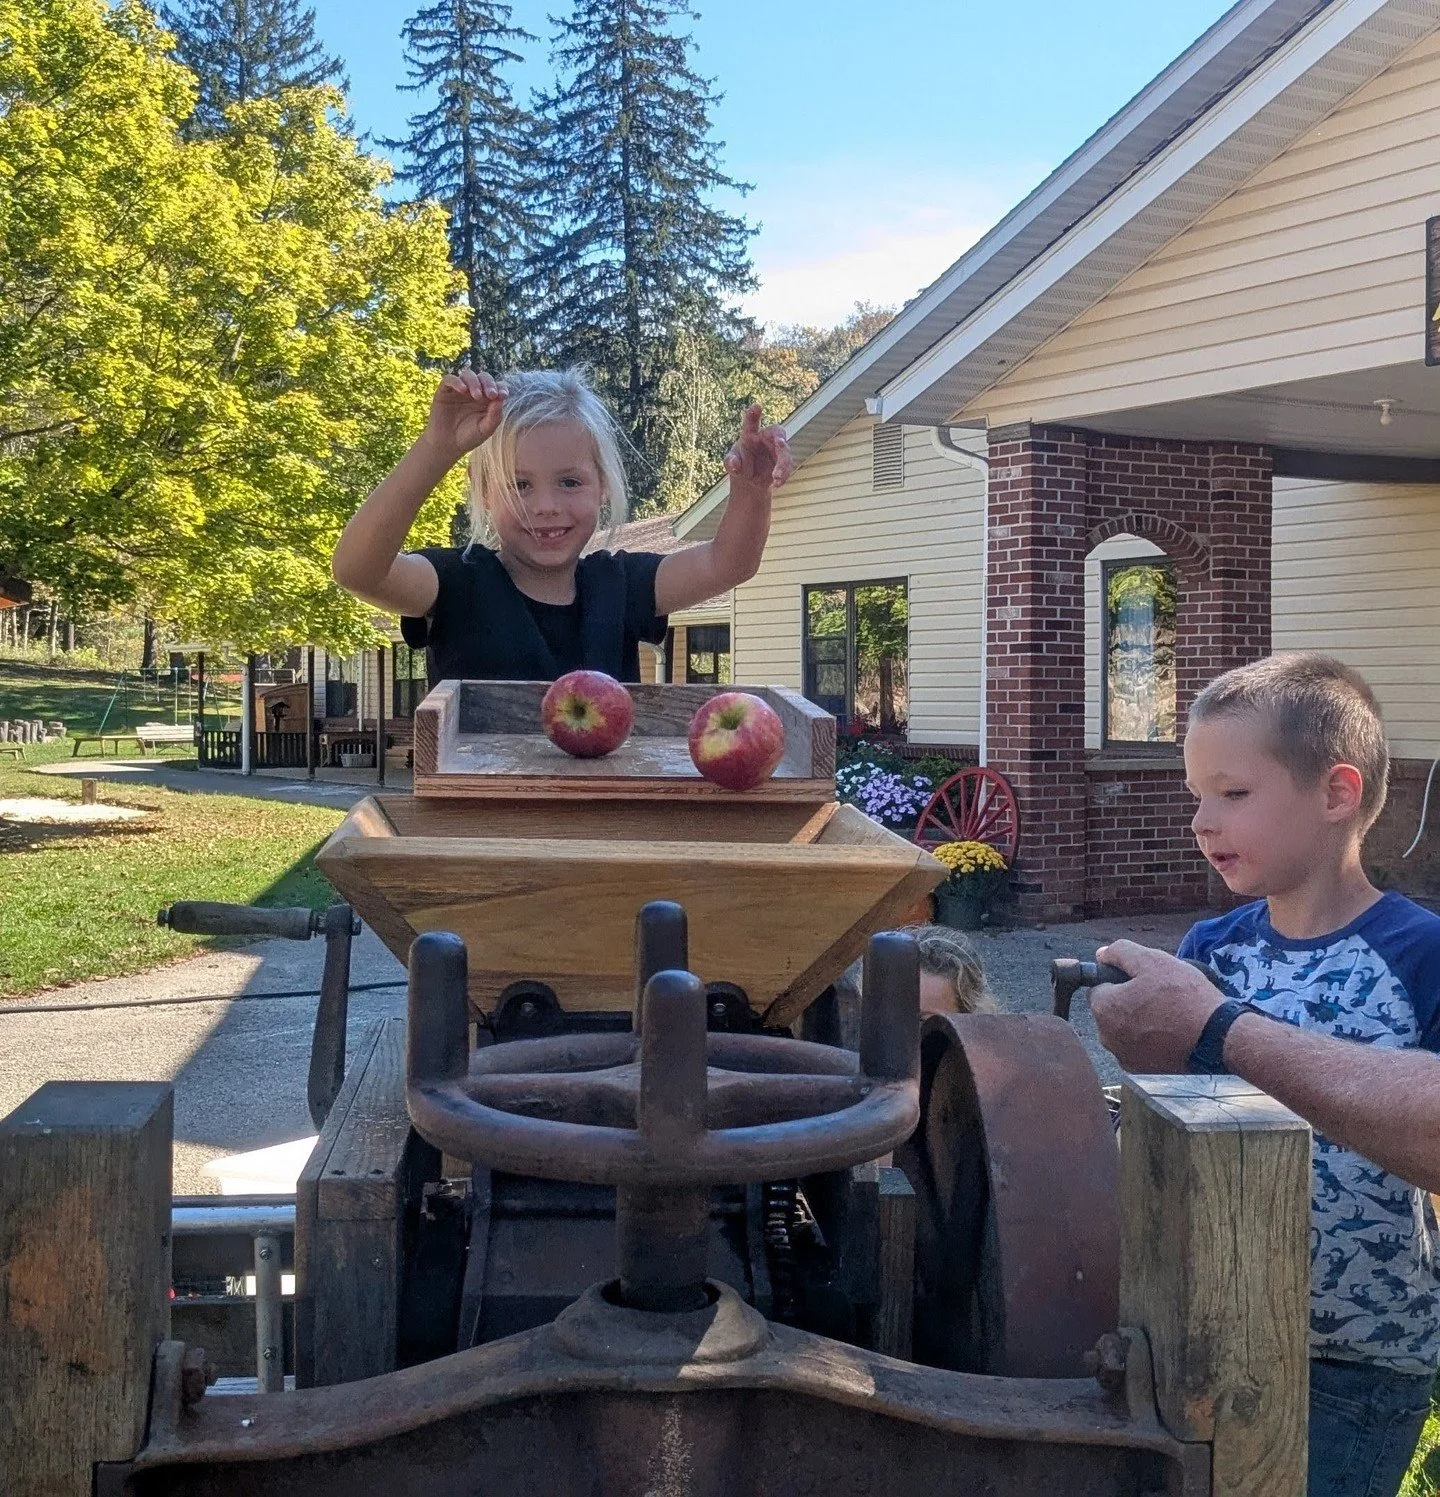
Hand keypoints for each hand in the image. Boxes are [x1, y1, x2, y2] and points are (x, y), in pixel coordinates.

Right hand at [424, 369, 506, 462]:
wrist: (447, 445)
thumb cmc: (469, 437)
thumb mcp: (485, 429)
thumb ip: (494, 415)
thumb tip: (501, 398)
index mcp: (487, 399)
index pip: (497, 386)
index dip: (501, 387)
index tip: (503, 395)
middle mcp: (474, 391)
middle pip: (483, 377)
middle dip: (489, 383)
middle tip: (491, 395)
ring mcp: (459, 390)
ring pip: (468, 375)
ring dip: (474, 382)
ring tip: (476, 396)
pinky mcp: (444, 391)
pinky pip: (449, 379)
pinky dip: (456, 381)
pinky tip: (462, 390)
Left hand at [724, 404, 791, 501]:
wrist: (750, 479)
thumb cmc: (738, 464)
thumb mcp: (730, 463)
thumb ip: (730, 462)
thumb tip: (734, 465)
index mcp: (750, 434)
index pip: (752, 423)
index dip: (753, 415)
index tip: (756, 406)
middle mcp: (766, 437)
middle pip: (778, 434)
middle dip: (780, 439)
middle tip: (781, 445)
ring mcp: (778, 448)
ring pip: (785, 453)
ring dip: (782, 465)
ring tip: (776, 479)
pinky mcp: (784, 460)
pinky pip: (788, 466)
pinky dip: (783, 475)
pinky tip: (777, 484)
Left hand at [1089, 940, 1225, 1073]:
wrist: (1218, 1038)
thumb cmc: (1184, 996)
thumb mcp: (1153, 960)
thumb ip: (1121, 952)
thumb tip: (1101, 955)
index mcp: (1104, 1009)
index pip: (1099, 986)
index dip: (1119, 979)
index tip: (1143, 980)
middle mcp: (1106, 1037)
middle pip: (1111, 1009)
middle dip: (1128, 1000)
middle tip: (1158, 995)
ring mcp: (1124, 1057)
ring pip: (1123, 1029)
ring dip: (1138, 1020)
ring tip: (1168, 1014)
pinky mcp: (1142, 1070)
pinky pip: (1137, 1047)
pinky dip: (1148, 1040)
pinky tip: (1170, 1033)